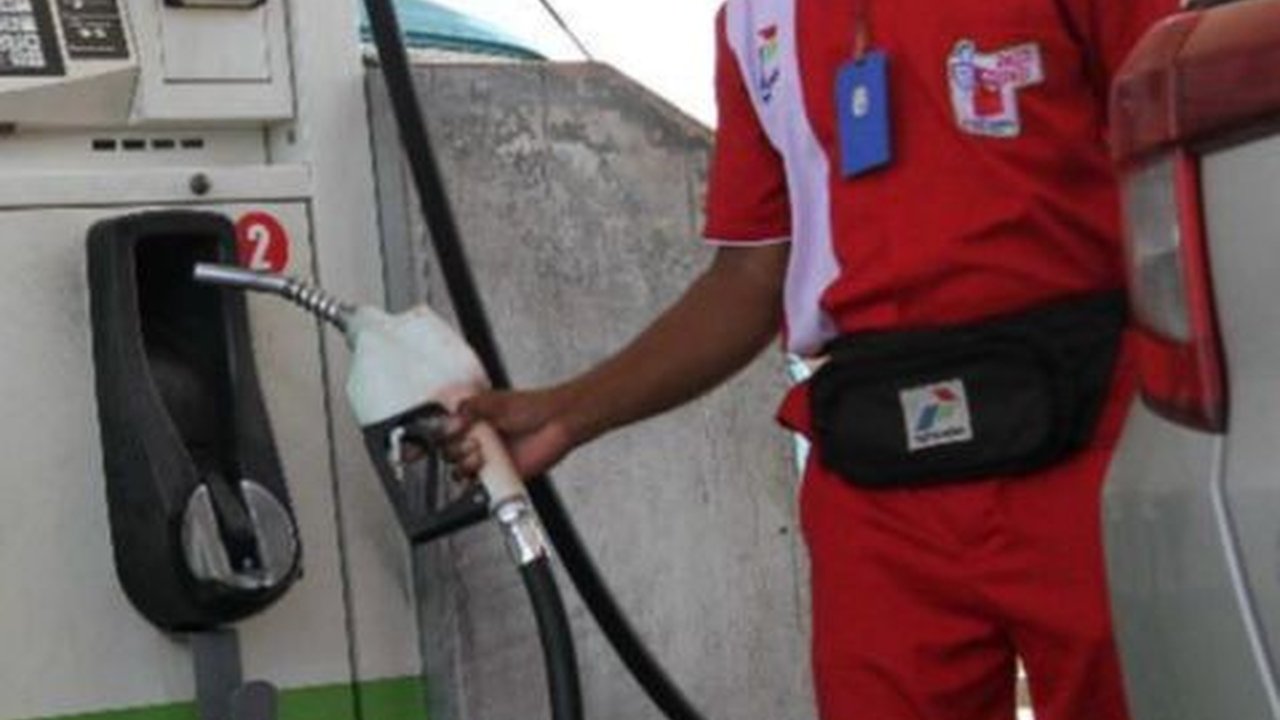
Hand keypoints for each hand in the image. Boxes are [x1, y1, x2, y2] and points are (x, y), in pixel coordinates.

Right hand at [437, 387, 581, 480]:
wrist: (558, 423)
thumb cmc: (534, 407)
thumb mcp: (497, 401)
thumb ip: (471, 407)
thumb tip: (452, 414)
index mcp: (473, 421)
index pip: (444, 432)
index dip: (436, 436)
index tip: (430, 438)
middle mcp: (478, 440)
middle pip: (448, 452)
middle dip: (453, 447)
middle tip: (468, 439)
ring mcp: (488, 458)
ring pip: (460, 469)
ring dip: (465, 461)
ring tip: (481, 452)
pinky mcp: (500, 474)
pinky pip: (480, 485)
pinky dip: (476, 479)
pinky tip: (483, 466)